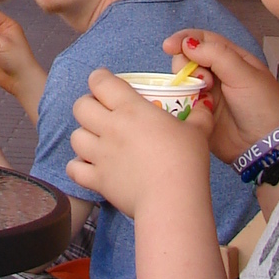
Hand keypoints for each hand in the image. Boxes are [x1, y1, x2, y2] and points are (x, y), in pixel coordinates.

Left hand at [68, 69, 212, 219]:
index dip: (99, 78)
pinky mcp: (98, 179)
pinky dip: (78, 166)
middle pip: (81, 106)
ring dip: (83, 135)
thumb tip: (204, 106)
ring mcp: (101, 154)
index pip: (101, 82)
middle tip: (101, 111)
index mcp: (131, 109)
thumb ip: (199, 116)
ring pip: (75, 136)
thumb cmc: (186, 162)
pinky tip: (90, 165)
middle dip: (88, 105)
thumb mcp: (197, 132)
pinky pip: (74, 168)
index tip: (105, 81)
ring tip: (96, 139)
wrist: (172, 200)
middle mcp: (111, 128)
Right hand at [164, 29, 278, 163]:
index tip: (169, 46)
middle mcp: (217, 74)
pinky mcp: (199, 113)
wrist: (266, 146)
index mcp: (231, 59)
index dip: (184, 40)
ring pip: (182, 80)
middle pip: (188, 59)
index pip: (203, 40)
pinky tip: (189, 107)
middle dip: (186, 65)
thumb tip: (188, 43)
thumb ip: (217, 55)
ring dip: (184, 84)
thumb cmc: (263, 106)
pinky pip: (180, 102)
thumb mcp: (244, 75)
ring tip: (200, 96)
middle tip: (203, 81)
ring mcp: (206, 94)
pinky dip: (179, 101)